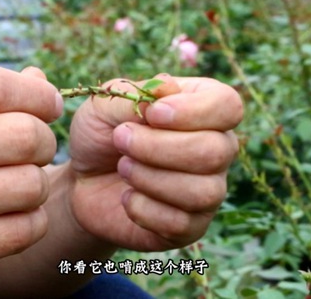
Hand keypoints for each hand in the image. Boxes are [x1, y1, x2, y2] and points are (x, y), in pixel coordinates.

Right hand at [0, 66, 61, 297]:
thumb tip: (41, 82)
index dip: (39, 95)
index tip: (49, 106)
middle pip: (25, 135)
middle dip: (43, 143)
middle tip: (31, 153)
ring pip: (31, 184)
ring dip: (35, 187)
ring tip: (14, 189)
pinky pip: (26, 229)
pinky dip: (31, 223)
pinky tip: (10, 218)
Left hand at [67, 74, 241, 250]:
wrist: (83, 183)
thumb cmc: (101, 135)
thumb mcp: (105, 106)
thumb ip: (135, 95)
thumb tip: (167, 85)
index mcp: (204, 109)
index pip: (228, 105)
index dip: (193, 111)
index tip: (151, 114)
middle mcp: (217, 149)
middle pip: (216, 151)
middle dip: (158, 147)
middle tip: (121, 139)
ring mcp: (209, 190)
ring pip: (203, 191)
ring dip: (151, 178)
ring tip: (123, 167)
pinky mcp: (192, 226)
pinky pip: (181, 223)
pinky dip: (144, 209)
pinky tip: (127, 197)